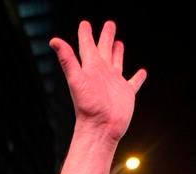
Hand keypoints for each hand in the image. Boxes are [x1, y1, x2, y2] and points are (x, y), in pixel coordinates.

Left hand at [49, 20, 145, 141]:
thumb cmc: (88, 105)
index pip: (87, 46)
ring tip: (119, 43)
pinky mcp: (126, 93)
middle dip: (106, 37)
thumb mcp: (76, 78)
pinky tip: (142, 72)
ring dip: (118, 53)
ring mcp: (114, 83)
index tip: (85, 24)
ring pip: (117, 63)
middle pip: (104, 50)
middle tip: (109, 24)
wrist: (100, 128)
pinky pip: (133, 82)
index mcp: (91, 67)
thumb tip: (53, 41)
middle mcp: (102, 73)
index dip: (86, 34)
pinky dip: (138, 77)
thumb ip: (67, 59)